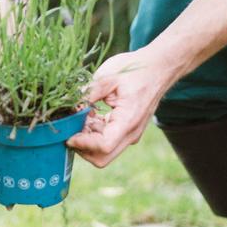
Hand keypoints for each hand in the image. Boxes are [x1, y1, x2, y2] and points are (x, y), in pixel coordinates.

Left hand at [68, 44, 181, 168]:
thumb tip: (70, 106)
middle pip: (102, 157)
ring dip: (87, 140)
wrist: (158, 69)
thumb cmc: (136, 70)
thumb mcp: (108, 76)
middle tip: (71, 128)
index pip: (104, 146)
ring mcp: (130, 134)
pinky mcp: (127, 131)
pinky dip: (94, 134)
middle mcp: (131, 133)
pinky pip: (107, 141)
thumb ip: (88, 93)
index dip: (83, 144)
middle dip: (82, 147)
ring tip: (81, 117)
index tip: (69, 134)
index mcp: (128, 121)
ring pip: (103, 152)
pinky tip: (90, 115)